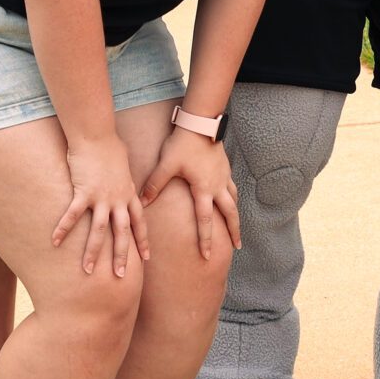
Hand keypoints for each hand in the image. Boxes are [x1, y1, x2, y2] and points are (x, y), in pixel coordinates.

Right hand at [52, 136, 148, 275]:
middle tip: (120, 276)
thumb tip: (124, 180)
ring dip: (93, 252)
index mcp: (129, 194)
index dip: (142, 241)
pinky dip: (63, 229)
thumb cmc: (109, 146)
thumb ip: (124, 179)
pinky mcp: (83, 192)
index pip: (139, 222)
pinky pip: (73, 215)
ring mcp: (101, 197)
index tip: (146, 258)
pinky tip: (55, 242)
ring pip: (99, 231)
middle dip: (122, 256)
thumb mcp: (124, 166)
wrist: (97, 135)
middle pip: (122, 233)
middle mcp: (118, 199)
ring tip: (88, 271)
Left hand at [142, 128, 240, 258]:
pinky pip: (232, 187)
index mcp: (203, 189)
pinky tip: (232, 201)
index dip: (206, 239)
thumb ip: (154, 184)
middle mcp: (217, 186)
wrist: (201, 123)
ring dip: (236, 216)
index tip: (207, 255)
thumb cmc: (182, 144)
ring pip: (234, 201)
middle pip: (230, 214)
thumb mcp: (166, 165)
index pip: (205, 220)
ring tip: (237, 228)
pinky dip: (233, 198)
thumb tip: (141, 202)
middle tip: (237, 246)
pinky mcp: (225, 168)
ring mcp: (224, 177)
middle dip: (234, 231)